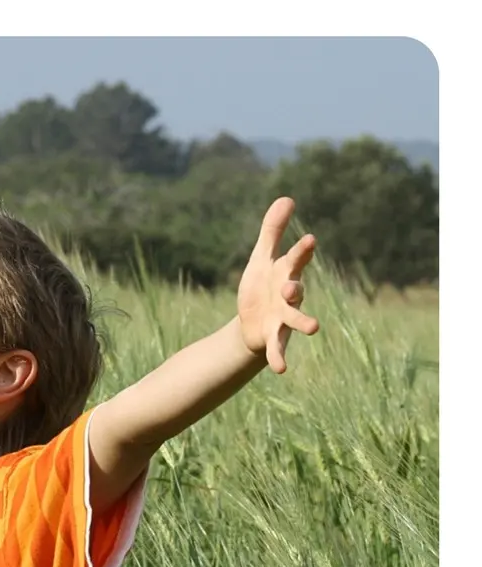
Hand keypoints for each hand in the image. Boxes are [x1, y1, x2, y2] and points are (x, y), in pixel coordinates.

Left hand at [237, 197, 320, 373]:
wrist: (251, 321)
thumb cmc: (261, 286)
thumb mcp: (261, 258)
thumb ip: (273, 231)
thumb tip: (287, 197)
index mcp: (285, 273)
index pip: (295, 260)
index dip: (301, 251)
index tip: (309, 240)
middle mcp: (288, 296)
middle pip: (296, 290)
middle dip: (296, 288)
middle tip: (292, 286)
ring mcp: (283, 318)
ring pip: (295, 320)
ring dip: (304, 322)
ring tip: (314, 327)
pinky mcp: (274, 337)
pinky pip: (279, 348)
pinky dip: (279, 358)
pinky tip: (280, 369)